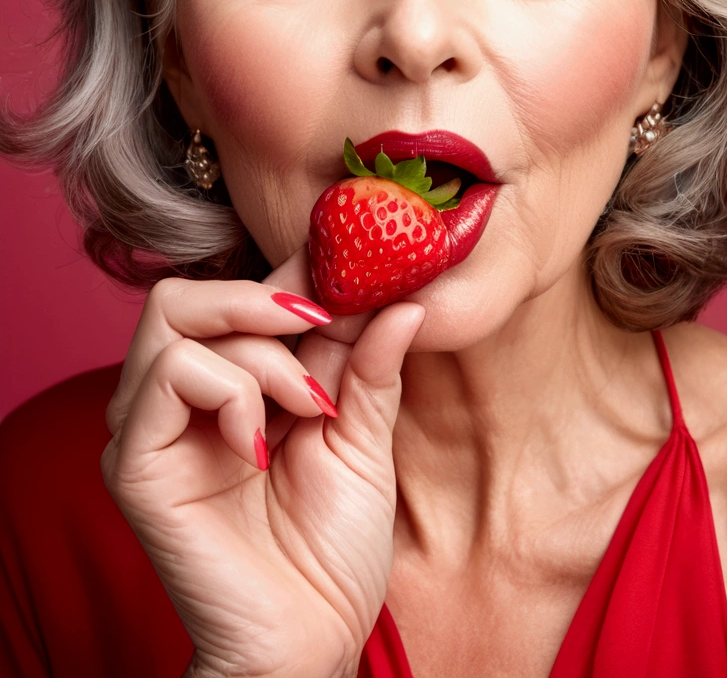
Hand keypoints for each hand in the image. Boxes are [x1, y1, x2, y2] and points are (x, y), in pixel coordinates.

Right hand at [101, 245, 424, 677]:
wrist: (312, 640)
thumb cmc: (334, 551)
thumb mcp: (363, 439)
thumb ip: (368, 366)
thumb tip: (405, 301)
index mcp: (230, 384)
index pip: (240, 295)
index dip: (291, 273)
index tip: (353, 271)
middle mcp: (179, 398)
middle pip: (186, 291)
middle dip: (262, 295)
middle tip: (320, 324)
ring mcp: (151, 428)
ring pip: (175, 317)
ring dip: (258, 350)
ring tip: (306, 405)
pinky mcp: (136, 464)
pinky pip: (169, 375)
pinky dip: (231, 391)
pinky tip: (261, 446)